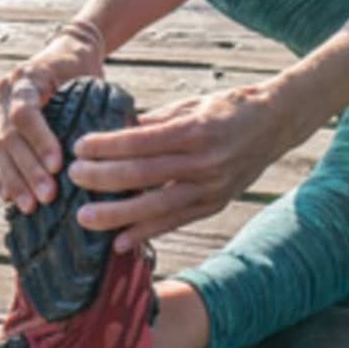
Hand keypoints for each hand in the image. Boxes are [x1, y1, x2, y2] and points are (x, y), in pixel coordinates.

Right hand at [0, 23, 104, 213]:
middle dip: (28, 169)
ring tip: (32, 207)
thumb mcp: (93, 78)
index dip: (39, 140)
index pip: (25, 112)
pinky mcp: (0, 128)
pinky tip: (13, 200)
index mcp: (27, 77)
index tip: (58, 164)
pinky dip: (4, 179)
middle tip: (48, 196)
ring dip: (16, 181)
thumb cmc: (84, 67)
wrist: (66, 51)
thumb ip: (101, 107)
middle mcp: (7, 93)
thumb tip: (124, 148)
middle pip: (9, 136)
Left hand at [68, 81, 297, 253]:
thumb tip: (114, 134)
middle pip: (143, 174)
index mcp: (195, 130)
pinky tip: (119, 242)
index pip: (141, 141)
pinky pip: (175, 222)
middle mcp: (204, 162)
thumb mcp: (191, 105)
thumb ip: (154, 122)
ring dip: (116, 215)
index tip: (78, 147)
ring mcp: (211, 188)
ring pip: (156, 206)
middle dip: (103, 178)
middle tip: (72, 178)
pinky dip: (146, 233)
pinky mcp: (214, 205)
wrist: (276, 123)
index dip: (107, 146)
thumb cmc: (228, 108)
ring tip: (84, 218)